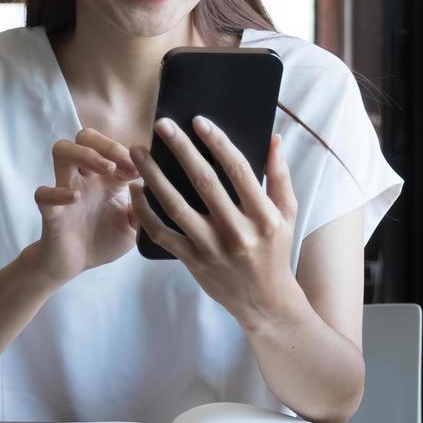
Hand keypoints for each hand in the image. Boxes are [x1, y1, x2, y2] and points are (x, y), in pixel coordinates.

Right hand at [27, 129, 140, 284]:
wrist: (75, 265)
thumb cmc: (104, 240)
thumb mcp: (134, 227)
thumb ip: (146, 211)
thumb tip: (157, 192)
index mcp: (107, 178)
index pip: (113, 148)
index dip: (128, 152)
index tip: (140, 168)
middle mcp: (85, 177)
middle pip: (84, 137)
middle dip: (104, 144)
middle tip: (122, 163)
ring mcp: (65, 189)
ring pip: (61, 151)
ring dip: (84, 154)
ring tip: (106, 169)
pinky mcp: (51, 211)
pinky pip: (43, 193)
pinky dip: (57, 192)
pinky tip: (75, 197)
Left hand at [128, 118, 298, 327]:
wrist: (265, 302)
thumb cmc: (275, 251)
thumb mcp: (286, 214)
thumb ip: (279, 176)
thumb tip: (273, 138)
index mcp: (263, 216)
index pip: (238, 170)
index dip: (217, 143)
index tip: (198, 121)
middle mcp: (237, 232)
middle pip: (203, 182)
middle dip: (180, 149)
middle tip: (161, 124)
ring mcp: (212, 249)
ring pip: (175, 206)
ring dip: (153, 176)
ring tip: (138, 152)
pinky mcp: (193, 262)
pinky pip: (162, 234)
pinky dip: (145, 212)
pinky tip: (136, 190)